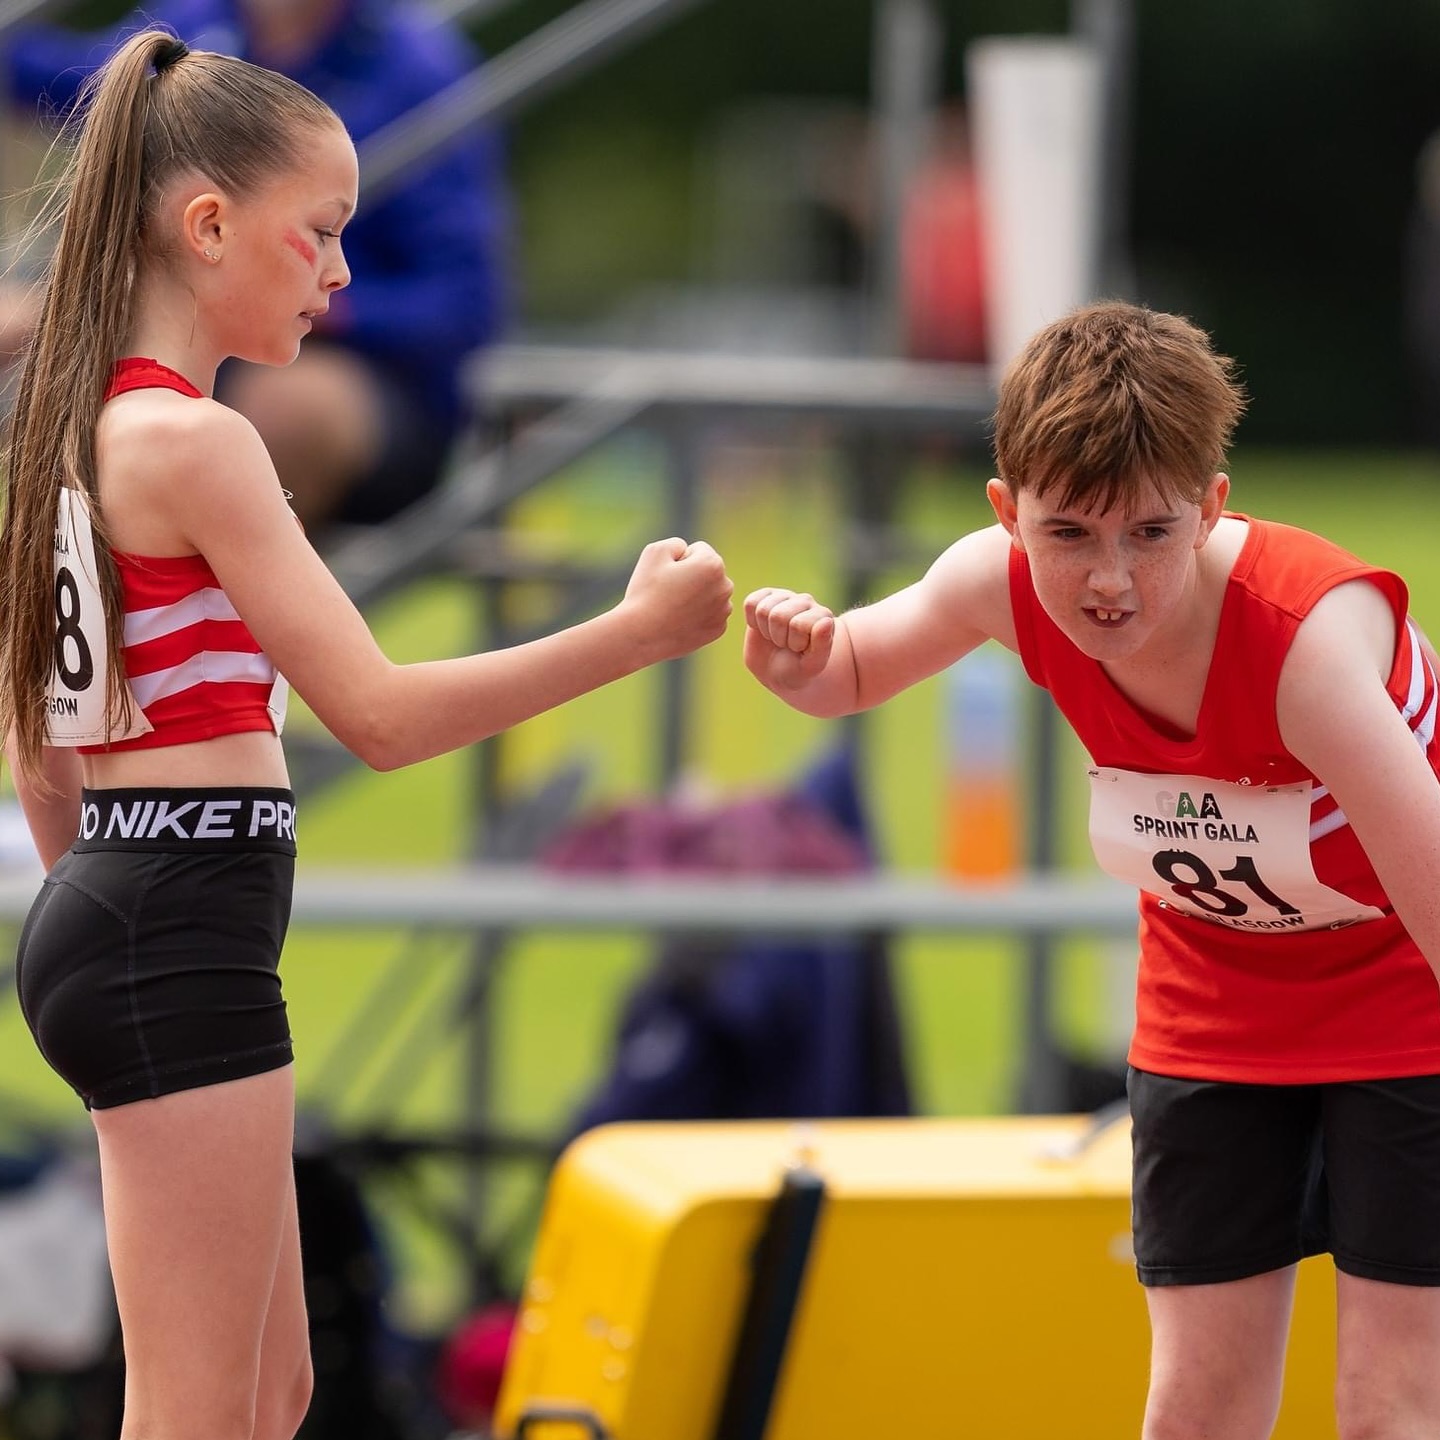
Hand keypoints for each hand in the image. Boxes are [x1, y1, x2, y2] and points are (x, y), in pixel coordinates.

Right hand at [621, 538, 732, 660]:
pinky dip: (697, 615)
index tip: (667, 576)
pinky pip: (709, 613)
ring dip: (696, 595)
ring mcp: (723, 611)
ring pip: (709, 593)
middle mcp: (725, 587)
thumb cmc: (646, 591)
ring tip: (673, 607)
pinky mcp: (717, 630)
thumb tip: (688, 551)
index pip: (698, 550)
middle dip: (692, 576)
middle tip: (669, 592)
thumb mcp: (655, 552)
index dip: (678, 560)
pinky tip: (680, 621)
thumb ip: (677, 543)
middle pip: (707, 571)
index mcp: (713, 564)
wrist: (641, 635)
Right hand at [743, 587, 835, 688]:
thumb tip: (826, 621)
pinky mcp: (766, 596)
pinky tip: (763, 628)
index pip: (798, 624)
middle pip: (778, 616)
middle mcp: (806, 602)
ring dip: (766, 631)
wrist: (778, 672)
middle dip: (779, 638)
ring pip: (763, 609)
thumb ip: (822, 645)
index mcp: (823, 616)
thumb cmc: (798, 669)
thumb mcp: (812, 665)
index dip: (794, 643)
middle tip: (786, 645)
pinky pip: (751, 603)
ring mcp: (786, 596)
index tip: (801, 650)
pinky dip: (752, 621)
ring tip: (777, 638)